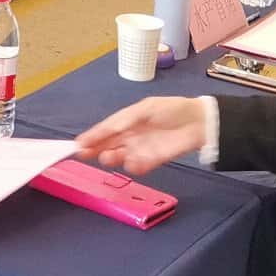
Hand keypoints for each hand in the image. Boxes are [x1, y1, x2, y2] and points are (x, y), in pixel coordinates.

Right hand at [75, 96, 213, 176]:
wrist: (199, 122)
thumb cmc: (171, 110)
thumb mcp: (145, 109)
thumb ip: (125, 120)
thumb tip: (105, 129)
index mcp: (126, 121)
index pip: (104, 131)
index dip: (91, 137)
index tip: (76, 144)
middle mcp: (130, 137)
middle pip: (107, 146)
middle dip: (95, 150)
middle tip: (85, 154)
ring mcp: (140, 150)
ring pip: (119, 157)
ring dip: (111, 158)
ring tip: (107, 157)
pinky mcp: (152, 161)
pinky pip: (137, 166)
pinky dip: (132, 166)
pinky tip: (131, 163)